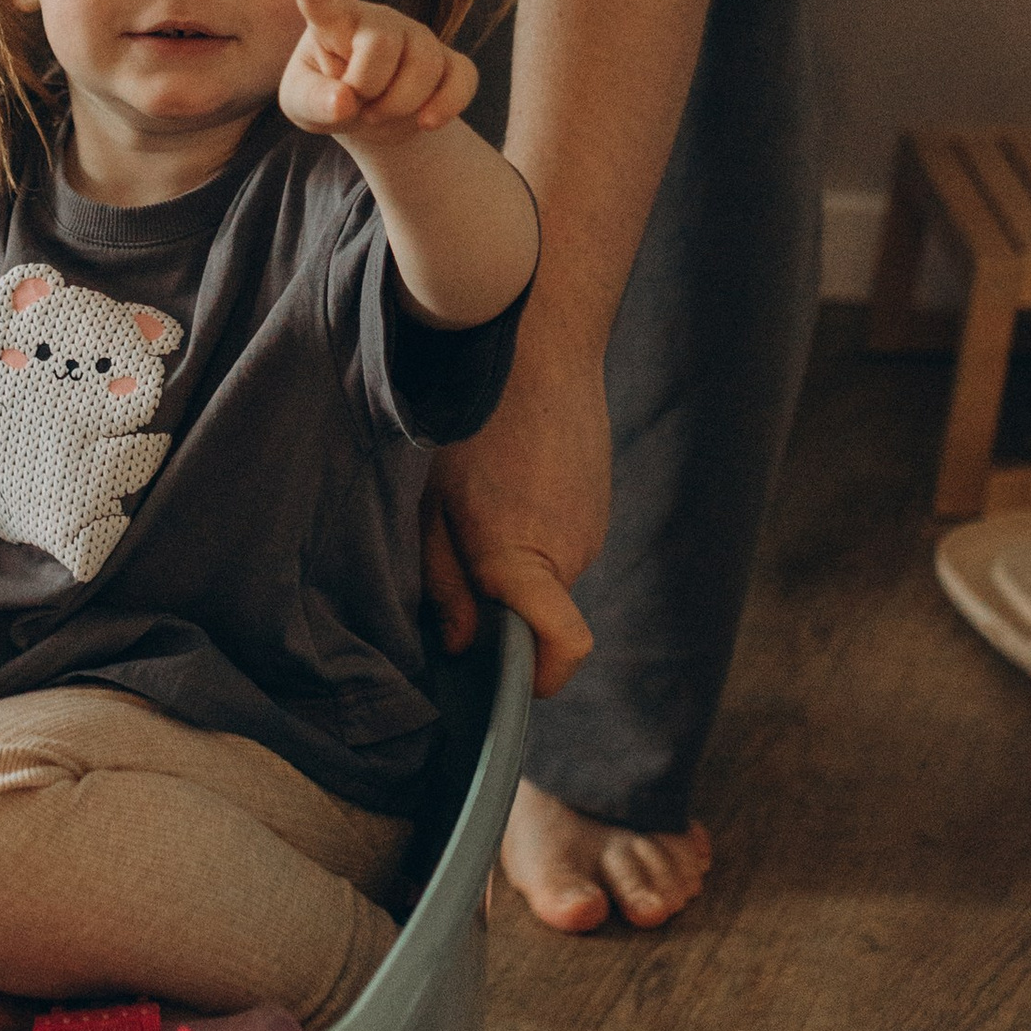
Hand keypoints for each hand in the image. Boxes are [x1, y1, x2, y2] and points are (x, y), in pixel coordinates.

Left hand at [279, 0, 476, 138]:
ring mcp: (419, 37)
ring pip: (424, 69)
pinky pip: (461, 81)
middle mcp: (380, 20)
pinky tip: (426, 121)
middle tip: (357, 104)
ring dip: (397, 108)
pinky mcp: (452, 62)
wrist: (373, 118)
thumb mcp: (302, 106)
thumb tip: (345, 100)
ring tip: (379, 112)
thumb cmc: (328, 99)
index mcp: (333, 21)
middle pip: (380, 47)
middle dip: (366, 90)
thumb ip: (313, 102)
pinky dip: (444, 109)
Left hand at [422, 350, 605, 698]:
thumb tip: (462, 647)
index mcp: (525, 559)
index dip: (538, 680)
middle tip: (450, 558)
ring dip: (511, 566)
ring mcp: (592, 530)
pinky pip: (560, 546)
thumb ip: (445, 584)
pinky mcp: (597, 509)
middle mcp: (572, 553)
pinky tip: (504, 486)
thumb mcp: (433, 507)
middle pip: (537, 618)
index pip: (562, 647)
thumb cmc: (470, 425)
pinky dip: (531, 537)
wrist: (538, 349)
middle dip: (498, 612)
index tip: (502, 682)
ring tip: (475, 505)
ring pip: (546, 580)